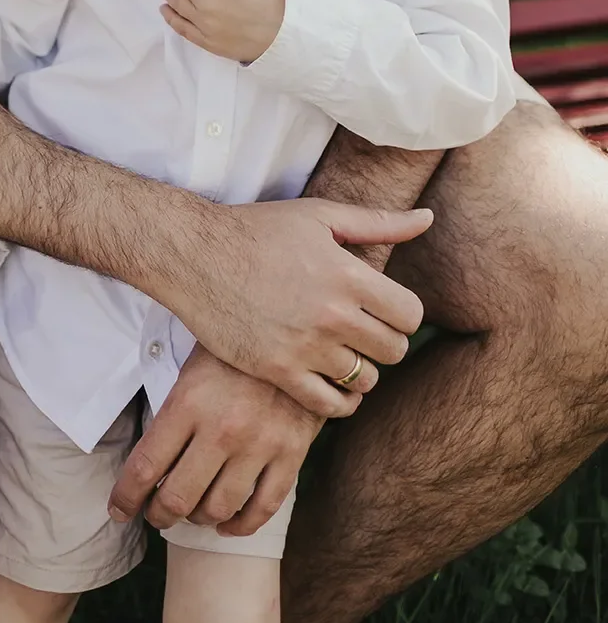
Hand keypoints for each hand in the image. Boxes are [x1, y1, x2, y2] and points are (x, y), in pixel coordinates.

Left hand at [108, 345, 343, 534]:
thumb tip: (145, 463)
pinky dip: (241, 525)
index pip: (146, 467)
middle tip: (155, 514)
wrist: (294, 334)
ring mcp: (260, 444)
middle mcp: (222, 429)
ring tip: (191, 513)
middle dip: (159, 515)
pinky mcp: (291, 454)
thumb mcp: (191, 369)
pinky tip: (227, 523)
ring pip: (218, 508)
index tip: (119, 510)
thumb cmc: (232, 352)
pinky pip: (263, 508)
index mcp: (189, 402)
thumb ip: (171, 414)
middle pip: (178, 498)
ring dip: (198, 520)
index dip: (126, 497)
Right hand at [162, 196, 431, 417]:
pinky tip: (331, 382)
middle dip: (384, 342)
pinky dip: (340, 401)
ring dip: (362, 370)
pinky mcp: (278, 371)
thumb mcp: (320, 216)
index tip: (383, 309)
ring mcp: (305, 346)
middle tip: (363, 331)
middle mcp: (332, 314)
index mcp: (347, 273)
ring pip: (366, 380)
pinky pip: (330, 405)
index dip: (401, 313)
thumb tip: (427, 217)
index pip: (410, 315)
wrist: (195, 255)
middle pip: (393, 351)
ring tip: (343, 353)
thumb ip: (379, 222)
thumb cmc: (258, 230)